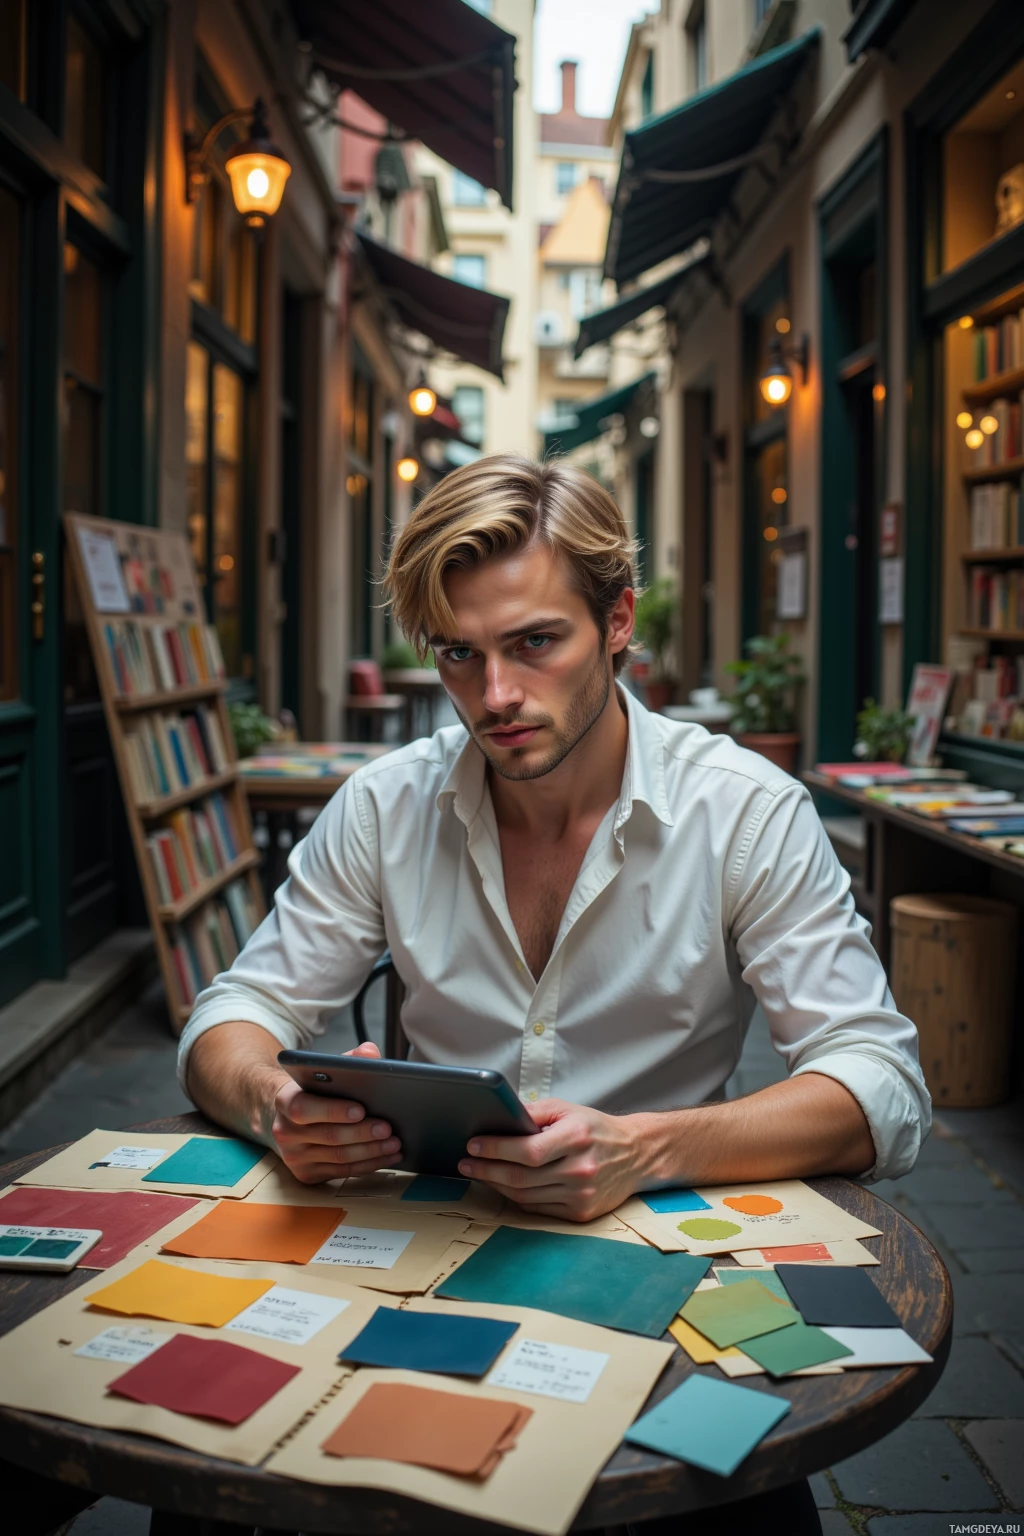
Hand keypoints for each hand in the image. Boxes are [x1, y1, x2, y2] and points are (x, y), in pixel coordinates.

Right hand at [270, 1042, 403, 1182]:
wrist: (284, 1116)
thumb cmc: (312, 1091)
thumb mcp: (324, 1071)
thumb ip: (348, 1058)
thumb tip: (370, 1052)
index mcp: (285, 1100)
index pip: (304, 1108)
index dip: (333, 1110)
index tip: (361, 1110)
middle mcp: (285, 1132)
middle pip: (329, 1136)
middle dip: (363, 1133)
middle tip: (388, 1129)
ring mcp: (294, 1157)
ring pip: (339, 1157)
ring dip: (371, 1151)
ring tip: (394, 1144)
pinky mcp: (306, 1174)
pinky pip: (342, 1172)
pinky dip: (368, 1165)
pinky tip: (386, 1157)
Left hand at [457, 1099, 644, 1221]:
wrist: (636, 1155)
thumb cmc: (597, 1129)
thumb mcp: (567, 1109)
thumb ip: (533, 1112)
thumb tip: (499, 1117)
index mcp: (576, 1137)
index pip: (527, 1150)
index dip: (496, 1149)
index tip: (473, 1145)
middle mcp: (580, 1169)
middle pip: (521, 1176)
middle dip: (487, 1170)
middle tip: (466, 1162)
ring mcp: (581, 1194)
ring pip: (526, 1196)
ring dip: (497, 1185)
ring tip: (479, 1173)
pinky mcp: (581, 1213)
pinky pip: (538, 1209)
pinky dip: (517, 1198)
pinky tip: (504, 1186)